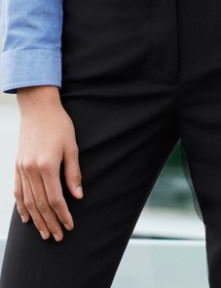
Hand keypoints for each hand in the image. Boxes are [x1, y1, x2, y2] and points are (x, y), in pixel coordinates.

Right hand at [15, 86, 82, 240]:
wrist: (38, 108)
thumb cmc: (59, 125)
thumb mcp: (72, 146)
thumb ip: (73, 173)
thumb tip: (78, 196)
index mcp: (47, 165)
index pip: (55, 198)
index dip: (63, 214)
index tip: (70, 226)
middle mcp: (32, 170)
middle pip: (41, 204)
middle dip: (50, 222)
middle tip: (57, 237)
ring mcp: (22, 169)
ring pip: (28, 201)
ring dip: (37, 220)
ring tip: (44, 233)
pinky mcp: (17, 166)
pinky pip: (18, 191)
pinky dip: (22, 207)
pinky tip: (27, 218)